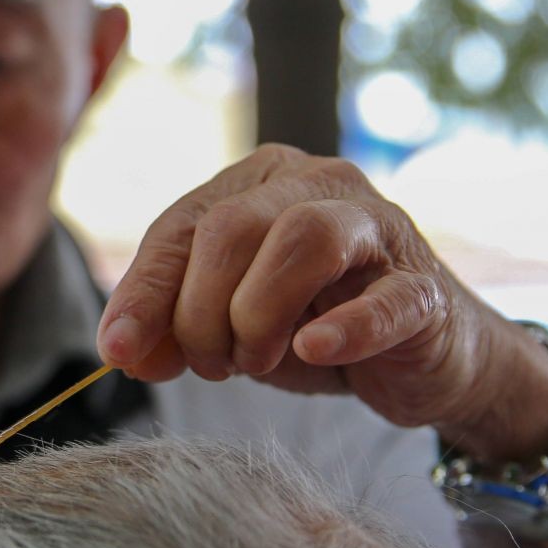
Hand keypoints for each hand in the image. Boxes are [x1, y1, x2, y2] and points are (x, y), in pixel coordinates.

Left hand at [95, 144, 537, 444]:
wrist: (426, 359)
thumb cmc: (318, 324)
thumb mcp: (231, 324)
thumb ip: (172, 328)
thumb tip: (121, 351)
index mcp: (259, 182)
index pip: (182, 225)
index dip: (145, 292)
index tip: (120, 350)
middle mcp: (319, 184)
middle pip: (231, 227)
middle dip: (202, 311)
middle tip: (213, 364)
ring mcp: (379, 229)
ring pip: (302, 238)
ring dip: (258, 314)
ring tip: (254, 360)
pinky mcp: (424, 288)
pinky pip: (384, 299)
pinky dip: (344, 328)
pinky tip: (313, 350)